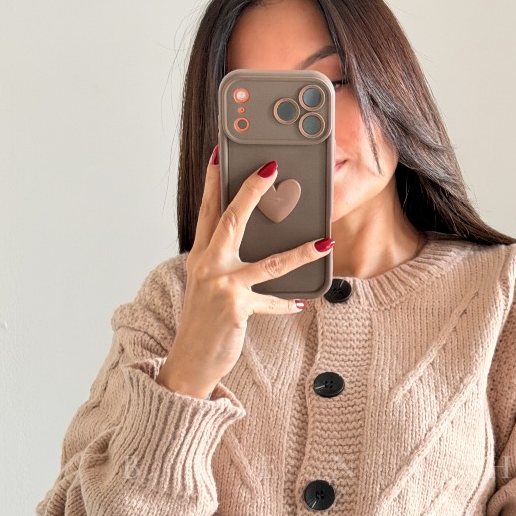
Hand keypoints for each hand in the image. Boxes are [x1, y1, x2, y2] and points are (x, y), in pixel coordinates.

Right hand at [157, 151, 332, 397]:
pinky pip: (271, 301)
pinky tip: (301, 304)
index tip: (219, 155)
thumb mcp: (209, 287)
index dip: (213, 182)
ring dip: (301, 252)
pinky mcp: (236, 308)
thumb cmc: (203, 323)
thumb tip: (255, 246)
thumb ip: (226, 264)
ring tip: (324, 243)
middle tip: (271, 170)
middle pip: (232, 220)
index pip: (207, 211)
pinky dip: (286, 304)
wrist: (190, 360)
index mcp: (200, 257)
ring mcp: (222, 287)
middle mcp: (208, 266)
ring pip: (268, 262)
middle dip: (251, 192)